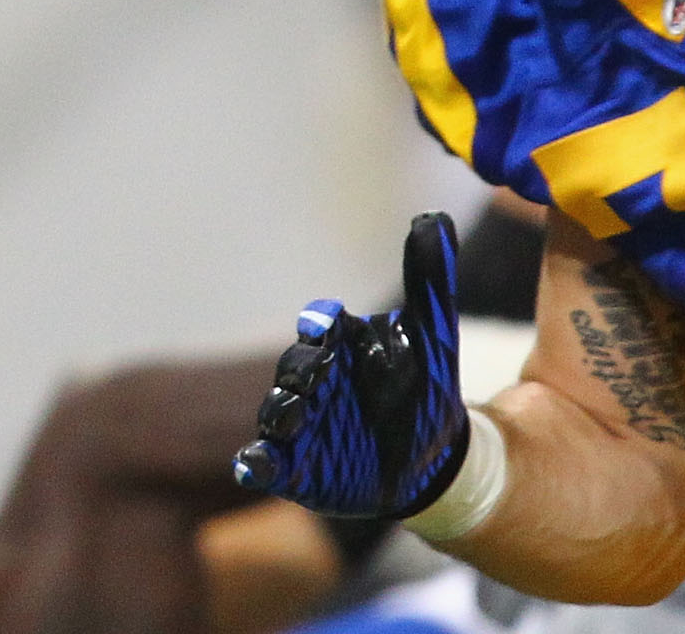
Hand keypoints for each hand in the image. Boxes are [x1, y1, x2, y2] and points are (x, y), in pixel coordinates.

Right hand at [234, 212, 468, 517]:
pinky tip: (249, 467)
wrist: (428, 461)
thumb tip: (434, 218)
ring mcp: (297, 422)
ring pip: (277, 410)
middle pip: (295, 367)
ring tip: (291, 418)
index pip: (324, 326)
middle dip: (302, 370)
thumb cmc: (422, 388)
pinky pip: (262, 461)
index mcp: (340, 345)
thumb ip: (429, 280)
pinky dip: (253, 463)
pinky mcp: (290, 465)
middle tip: (317, 374)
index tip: (330, 324)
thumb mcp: (432, 336)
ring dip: (280, 411)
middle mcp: (312, 379)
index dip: (323, 324)